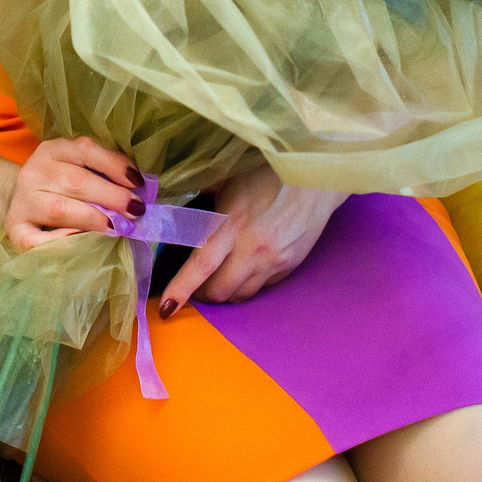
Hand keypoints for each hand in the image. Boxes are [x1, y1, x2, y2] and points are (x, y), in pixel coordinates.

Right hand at [3, 137, 144, 250]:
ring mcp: (22, 202)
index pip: (85, 150)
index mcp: (53, 150)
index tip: (138, 182)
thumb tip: (139, 188)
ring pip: (59, 209)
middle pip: (75, 181)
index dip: (114, 165)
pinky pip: (37, 240)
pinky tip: (81, 242)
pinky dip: (61, 241)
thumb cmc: (59, 186)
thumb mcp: (76, 167)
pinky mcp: (15, 230)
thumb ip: (103, 172)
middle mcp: (34, 172)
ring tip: (117, 227)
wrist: (17, 200)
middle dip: (111, 197)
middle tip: (136, 210)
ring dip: (93, 219)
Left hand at [159, 161, 345, 312]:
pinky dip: (246, 286)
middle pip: (219, 291)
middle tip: (192, 287)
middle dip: (201, 295)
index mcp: (233, 224)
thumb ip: (198, 196)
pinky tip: (243, 270)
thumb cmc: (267, 174)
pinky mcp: (288, 267)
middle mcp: (253, 249)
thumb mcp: (228, 178)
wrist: (316, 179)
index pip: (201, 265)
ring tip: (217, 281)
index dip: (181, 289)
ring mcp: (273, 262)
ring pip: (240, 296)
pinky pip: (261, 288)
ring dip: (224, 293)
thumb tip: (166, 207)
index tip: (165, 308)